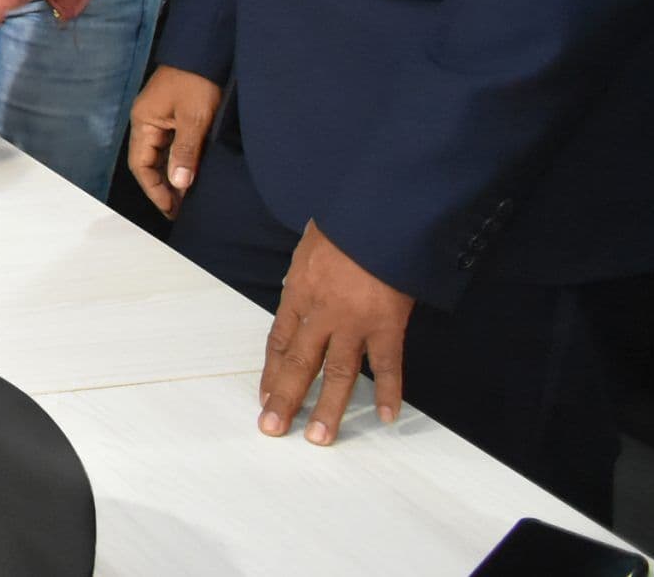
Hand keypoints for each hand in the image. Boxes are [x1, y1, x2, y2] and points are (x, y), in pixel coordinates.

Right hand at [126, 65, 222, 218]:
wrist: (208, 50)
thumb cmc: (197, 81)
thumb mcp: (194, 119)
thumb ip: (185, 152)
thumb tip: (179, 184)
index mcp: (144, 121)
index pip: (140, 165)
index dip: (154, 189)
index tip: (171, 208)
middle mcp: (148, 121)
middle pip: (149, 162)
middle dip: (163, 187)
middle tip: (181, 210)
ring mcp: (162, 117)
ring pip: (162, 155)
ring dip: (173, 176)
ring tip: (188, 198)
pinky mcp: (176, 115)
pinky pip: (173, 145)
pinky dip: (181, 162)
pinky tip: (193, 174)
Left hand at [257, 222, 413, 445]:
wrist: (378, 215)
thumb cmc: (344, 223)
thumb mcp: (309, 247)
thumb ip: (304, 277)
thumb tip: (299, 294)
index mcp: (298, 292)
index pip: (279, 340)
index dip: (271, 372)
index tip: (265, 397)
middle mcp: (321, 313)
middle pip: (298, 363)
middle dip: (285, 398)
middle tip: (273, 428)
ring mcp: (355, 322)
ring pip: (338, 374)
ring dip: (329, 408)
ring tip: (320, 437)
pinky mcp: (388, 325)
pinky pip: (387, 366)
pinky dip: (389, 392)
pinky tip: (387, 417)